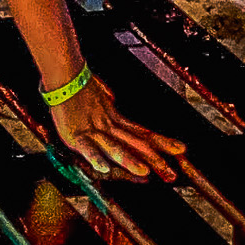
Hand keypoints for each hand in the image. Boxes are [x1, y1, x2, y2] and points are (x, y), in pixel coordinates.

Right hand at [48, 80, 187, 180]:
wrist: (64, 72)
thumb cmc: (79, 84)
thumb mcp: (99, 96)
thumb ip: (108, 104)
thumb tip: (115, 103)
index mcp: (115, 119)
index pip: (143, 132)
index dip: (162, 142)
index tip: (180, 149)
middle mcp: (108, 126)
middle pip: (135, 143)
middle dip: (154, 158)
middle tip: (172, 172)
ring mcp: (92, 131)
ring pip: (114, 146)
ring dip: (129, 160)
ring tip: (145, 172)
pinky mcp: (75, 135)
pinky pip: (87, 147)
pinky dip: (95, 157)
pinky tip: (104, 168)